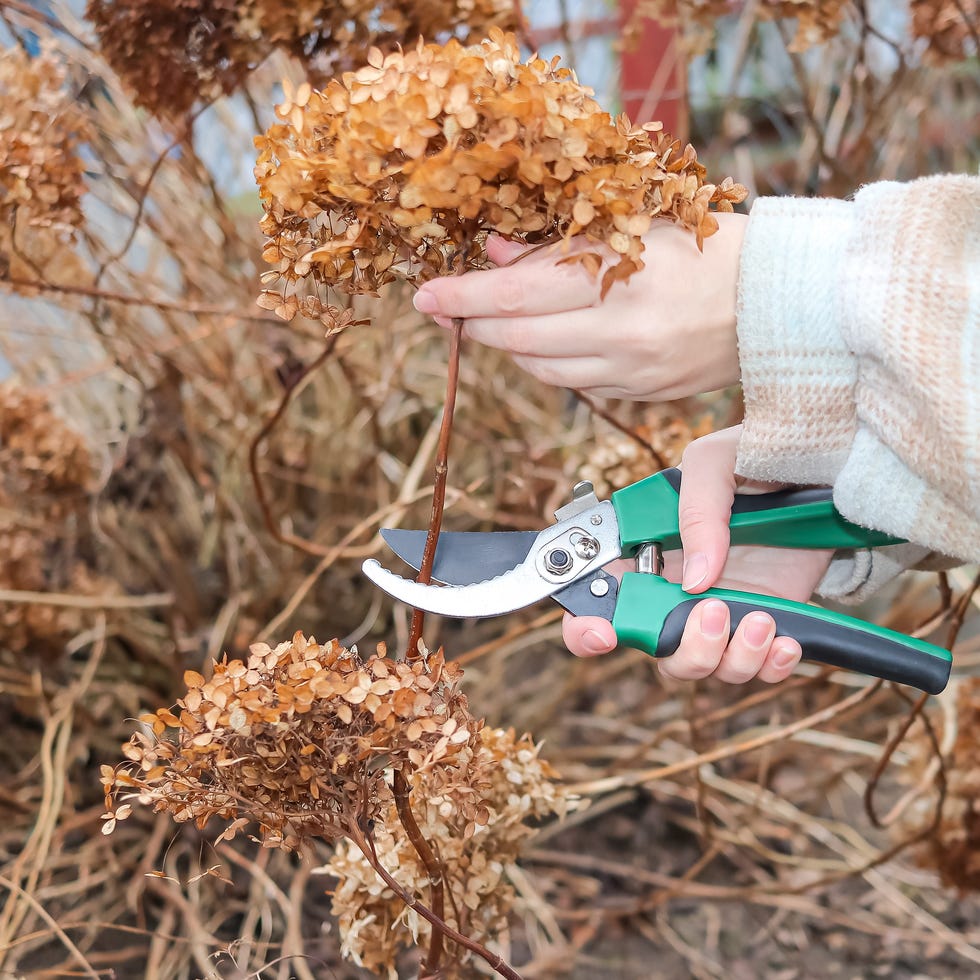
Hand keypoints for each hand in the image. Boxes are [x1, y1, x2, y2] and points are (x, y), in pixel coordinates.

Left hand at [412, 214, 747, 400]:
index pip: (515, 297)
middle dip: (472, 324)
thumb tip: (496, 256)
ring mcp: (632, 374)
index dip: (462, 297)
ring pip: (540, 369)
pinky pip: (575, 385)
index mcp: (621, 281)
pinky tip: (547, 341)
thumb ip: (559, 246)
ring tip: (496, 320)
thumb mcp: (636, 226)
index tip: (425, 294)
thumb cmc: (710, 247)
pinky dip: (548, 363)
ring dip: (507, 346)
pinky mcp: (642, 396)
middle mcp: (622, 336)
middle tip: (447, 308)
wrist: (779, 302)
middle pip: (517, 341)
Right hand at [563, 426, 834, 683]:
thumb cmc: (755, 455)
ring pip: (705, 667)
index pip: (593, 600)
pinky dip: (770, 665)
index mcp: (643, 550)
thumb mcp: (715, 463)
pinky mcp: (764, 621)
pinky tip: (785, 639)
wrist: (824, 466)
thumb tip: (695, 581)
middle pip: (653, 649)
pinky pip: (758, 668)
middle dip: (681, 648)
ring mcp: (719, 610)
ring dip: (731, 658)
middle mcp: (674, 589)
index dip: (586, 628)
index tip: (605, 634)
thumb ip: (697, 512)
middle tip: (712, 611)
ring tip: (762, 620)